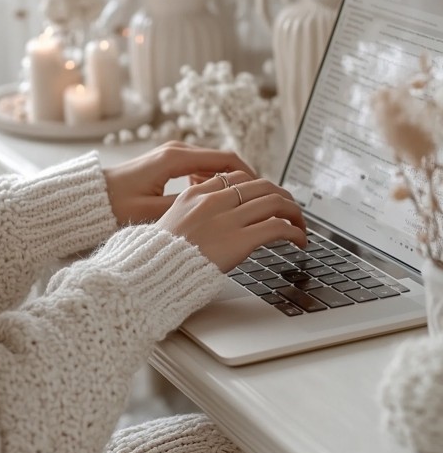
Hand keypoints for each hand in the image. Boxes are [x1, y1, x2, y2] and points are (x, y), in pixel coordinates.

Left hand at [103, 141, 256, 224]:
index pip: (226, 159)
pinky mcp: (167, 162)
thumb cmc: (113, 207)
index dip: (249, 176)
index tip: (264, 192)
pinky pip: (199, 168)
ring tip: (240, 204)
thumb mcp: (152, 212)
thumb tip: (218, 209)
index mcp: (176, 159)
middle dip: (242, 179)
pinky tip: (215, 201)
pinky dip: (212, 181)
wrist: (89, 199)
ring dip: (227, 181)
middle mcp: (176, 151)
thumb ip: (187, 207)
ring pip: (212, 164)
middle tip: (258, 201)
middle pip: (223, 159)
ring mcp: (172, 154)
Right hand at [158, 169, 306, 272]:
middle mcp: (213, 201)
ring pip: (274, 203)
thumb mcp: (171, 222)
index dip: (260, 187)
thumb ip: (194, 213)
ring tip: (300, 226)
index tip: (268, 198)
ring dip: (294, 213)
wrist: (151, 275)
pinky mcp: (239, 241)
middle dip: (283, 197)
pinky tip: (298, 240)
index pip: (238, 178)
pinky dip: (294, 231)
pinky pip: (277, 227)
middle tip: (291, 211)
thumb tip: (212, 218)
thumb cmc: (158, 257)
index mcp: (195, 194)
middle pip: (261, 186)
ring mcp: (226, 220)